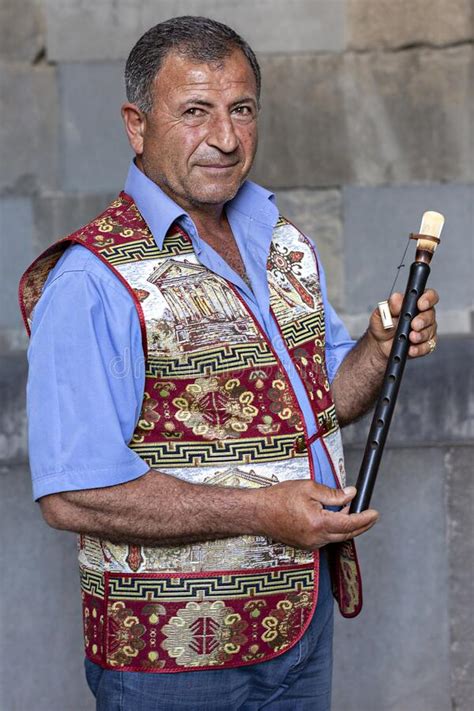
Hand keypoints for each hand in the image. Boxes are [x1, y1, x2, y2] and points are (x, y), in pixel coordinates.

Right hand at [256, 481, 377, 549]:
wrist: (258, 512)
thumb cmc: (279, 498)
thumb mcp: (308, 488)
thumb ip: (333, 493)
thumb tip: (350, 494)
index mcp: (319, 523)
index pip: (350, 523)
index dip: (365, 518)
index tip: (375, 513)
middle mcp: (316, 538)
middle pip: (347, 534)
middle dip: (360, 524)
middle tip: (368, 514)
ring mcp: (310, 544)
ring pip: (336, 537)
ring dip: (345, 525)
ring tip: (344, 508)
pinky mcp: (305, 545)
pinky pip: (326, 538)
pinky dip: (333, 528)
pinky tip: (330, 516)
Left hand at [368, 289, 438, 359]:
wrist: (380, 344)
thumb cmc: (382, 325)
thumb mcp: (381, 314)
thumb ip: (389, 306)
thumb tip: (396, 298)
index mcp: (414, 303)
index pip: (429, 296)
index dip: (428, 299)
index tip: (420, 304)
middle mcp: (423, 315)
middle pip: (430, 314)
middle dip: (423, 320)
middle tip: (414, 325)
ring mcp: (426, 330)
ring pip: (429, 331)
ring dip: (420, 335)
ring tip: (410, 338)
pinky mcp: (426, 344)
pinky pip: (427, 346)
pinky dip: (419, 348)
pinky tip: (411, 349)